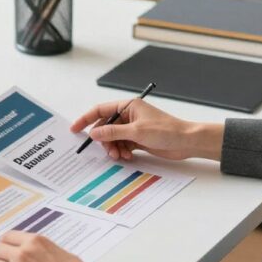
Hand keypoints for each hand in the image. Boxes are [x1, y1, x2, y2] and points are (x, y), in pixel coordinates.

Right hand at [70, 99, 223, 161]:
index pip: (100, 110)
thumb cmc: (166, 130)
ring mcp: (133, 128)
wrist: (186, 142)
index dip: (86, 119)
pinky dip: (122, 151)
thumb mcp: (136, 132)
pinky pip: (122, 145)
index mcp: (128, 105)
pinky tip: (128, 156)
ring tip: (120, 156)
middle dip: (104, 140)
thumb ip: (113, 132)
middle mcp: (129, 115)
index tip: (74, 129)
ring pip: (113, 138)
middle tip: (108, 151)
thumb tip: (94, 133)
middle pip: (105, 127)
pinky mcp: (138, 139)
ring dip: (114, 148)